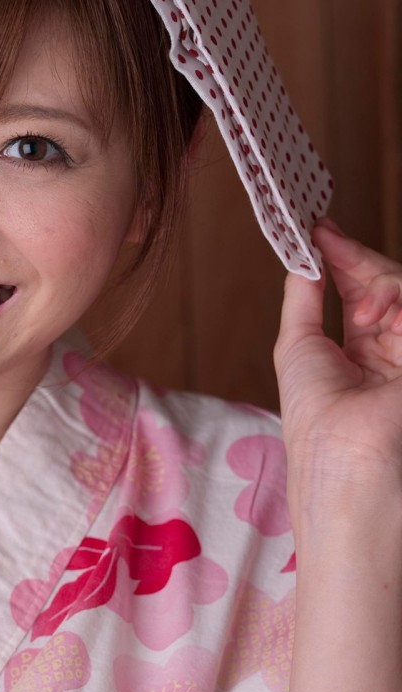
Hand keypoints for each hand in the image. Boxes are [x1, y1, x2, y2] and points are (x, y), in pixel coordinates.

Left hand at [273, 218, 401, 513]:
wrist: (347, 464)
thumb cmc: (316, 419)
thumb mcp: (299, 347)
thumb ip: (305, 299)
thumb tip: (304, 257)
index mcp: (365, 356)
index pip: (364, 293)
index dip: (345, 258)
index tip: (320, 228)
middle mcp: (397, 353)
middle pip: (390, 285)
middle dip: (358, 258)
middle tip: (327, 238)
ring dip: (380, 282)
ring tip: (361, 304)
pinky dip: (398, 300)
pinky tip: (378, 312)